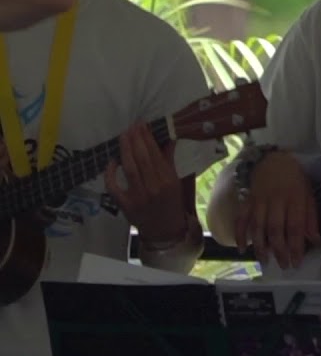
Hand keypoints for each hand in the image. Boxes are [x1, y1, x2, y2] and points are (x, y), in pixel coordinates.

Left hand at [106, 123, 185, 240]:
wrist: (164, 229)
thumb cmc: (171, 202)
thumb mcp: (175, 181)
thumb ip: (168, 160)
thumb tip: (167, 138)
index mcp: (168, 180)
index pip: (155, 155)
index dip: (147, 138)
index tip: (142, 126)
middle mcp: (153, 187)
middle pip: (142, 159)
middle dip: (135, 140)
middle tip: (132, 126)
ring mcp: (138, 197)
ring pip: (129, 169)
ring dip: (125, 150)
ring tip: (123, 136)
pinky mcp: (125, 205)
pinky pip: (114, 186)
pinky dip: (111, 173)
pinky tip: (112, 161)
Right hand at [235, 151, 318, 269]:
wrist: (272, 159)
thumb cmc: (295, 179)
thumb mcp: (308, 194)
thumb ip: (310, 217)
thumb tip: (314, 240)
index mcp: (295, 199)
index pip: (296, 226)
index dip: (296, 246)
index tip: (297, 262)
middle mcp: (276, 201)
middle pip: (276, 229)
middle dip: (279, 250)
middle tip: (283, 266)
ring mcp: (259, 201)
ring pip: (258, 226)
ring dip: (260, 246)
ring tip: (264, 261)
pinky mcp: (247, 201)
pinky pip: (241, 219)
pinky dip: (239, 234)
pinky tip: (241, 249)